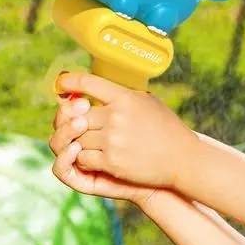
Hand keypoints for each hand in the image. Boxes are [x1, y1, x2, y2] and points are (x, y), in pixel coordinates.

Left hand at [53, 72, 198, 189]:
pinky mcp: (112, 162)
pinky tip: (95, 158)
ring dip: (80, 142)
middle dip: (75, 121)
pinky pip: (83, 158)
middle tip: (78, 125)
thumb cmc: (167, 129)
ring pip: (77, 138)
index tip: (61, 84)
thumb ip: (124, 95)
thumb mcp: (149, 102)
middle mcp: (116, 116)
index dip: (69, 82)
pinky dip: (85, 159)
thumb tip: (99, 88)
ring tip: (91, 144)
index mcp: (125, 97)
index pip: (87, 83)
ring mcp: (113, 140)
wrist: (183, 159)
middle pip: (77, 115)